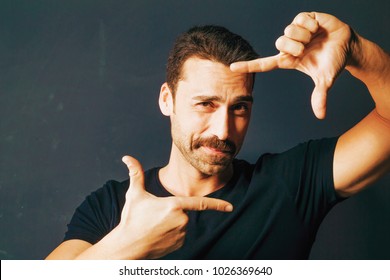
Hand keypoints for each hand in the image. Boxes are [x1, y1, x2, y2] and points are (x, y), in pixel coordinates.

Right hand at [117, 155, 232, 258]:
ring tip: (154, 226)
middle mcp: (181, 220)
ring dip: (172, 222)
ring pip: (182, 223)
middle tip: (154, 216)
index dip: (218, 205)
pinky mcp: (179, 244)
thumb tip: (127, 157)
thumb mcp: (134, 194)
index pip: (201, 203)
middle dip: (172, 211)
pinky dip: (172, 233)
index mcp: (174, 205)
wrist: (128, 246)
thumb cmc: (131, 219)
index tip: (230, 207)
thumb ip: (135, 174)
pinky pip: (180, 234)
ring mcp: (181, 234)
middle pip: (184, 211)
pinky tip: (158, 234)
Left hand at [231, 12, 352, 118]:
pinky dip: (312, 25)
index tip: (232, 67)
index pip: (264, 64)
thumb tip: (321, 116)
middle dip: (296, 47)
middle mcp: (288, 46)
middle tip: (307, 49)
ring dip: (305, 36)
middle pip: (279, 44)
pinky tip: (318, 27)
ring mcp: (294, 31)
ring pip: (289, 31)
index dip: (248, 66)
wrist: (347, 46)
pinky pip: (300, 20)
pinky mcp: (303, 18)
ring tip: (315, 37)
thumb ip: (320, 96)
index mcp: (288, 60)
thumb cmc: (333, 62)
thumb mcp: (325, 80)